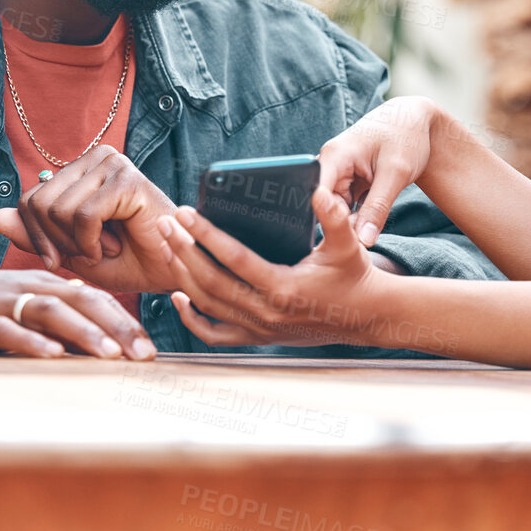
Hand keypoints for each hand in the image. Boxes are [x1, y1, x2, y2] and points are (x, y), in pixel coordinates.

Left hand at [0, 146, 183, 292]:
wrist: (170, 274)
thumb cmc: (127, 262)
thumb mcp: (70, 252)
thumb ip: (35, 235)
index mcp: (81, 169)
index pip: (29, 198)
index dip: (36, 237)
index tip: (57, 260)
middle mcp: (96, 158)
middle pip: (38, 203)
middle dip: (56, 242)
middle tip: (87, 254)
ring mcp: (113, 164)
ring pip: (58, 210)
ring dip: (78, 245)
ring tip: (105, 248)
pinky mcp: (127, 180)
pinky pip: (83, 216)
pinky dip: (91, 243)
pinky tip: (114, 246)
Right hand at [0, 267, 155, 358]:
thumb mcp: (10, 307)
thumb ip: (47, 316)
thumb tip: (88, 335)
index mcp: (39, 284)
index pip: (94, 299)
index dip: (125, 321)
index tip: (151, 349)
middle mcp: (24, 288)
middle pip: (82, 302)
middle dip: (118, 328)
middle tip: (146, 355)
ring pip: (49, 312)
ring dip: (83, 333)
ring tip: (111, 355)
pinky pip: (6, 330)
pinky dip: (30, 342)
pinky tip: (52, 357)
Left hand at [156, 187, 394, 348]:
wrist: (365, 317)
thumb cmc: (354, 277)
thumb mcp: (349, 244)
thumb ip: (335, 217)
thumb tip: (320, 192)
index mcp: (284, 287)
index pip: (233, 258)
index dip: (205, 235)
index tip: (185, 214)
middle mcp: (267, 312)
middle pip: (210, 281)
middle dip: (182, 251)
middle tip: (165, 223)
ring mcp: (259, 328)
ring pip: (207, 305)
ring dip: (181, 275)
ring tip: (167, 247)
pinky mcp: (257, 337)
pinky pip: (214, 333)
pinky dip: (191, 317)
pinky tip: (177, 294)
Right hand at [317, 96, 439, 246]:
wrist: (415, 121)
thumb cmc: (406, 137)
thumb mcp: (396, 174)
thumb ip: (378, 209)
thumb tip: (363, 242)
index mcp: (334, 156)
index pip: (316, 195)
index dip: (325, 219)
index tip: (344, 238)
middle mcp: (330, 165)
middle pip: (325, 206)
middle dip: (342, 224)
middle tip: (366, 237)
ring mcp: (338, 174)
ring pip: (337, 210)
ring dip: (353, 221)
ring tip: (372, 224)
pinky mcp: (347, 182)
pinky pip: (347, 207)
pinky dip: (360, 214)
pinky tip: (374, 214)